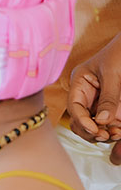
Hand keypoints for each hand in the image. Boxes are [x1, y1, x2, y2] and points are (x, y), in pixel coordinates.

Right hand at [67, 36, 120, 162]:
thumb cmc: (120, 53)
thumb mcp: (113, 74)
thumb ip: (108, 98)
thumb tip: (103, 120)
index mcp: (80, 82)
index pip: (74, 106)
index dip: (81, 120)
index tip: (95, 129)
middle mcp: (86, 95)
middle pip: (80, 120)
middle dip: (90, 131)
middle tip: (105, 136)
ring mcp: (99, 102)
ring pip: (93, 126)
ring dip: (102, 134)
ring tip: (115, 135)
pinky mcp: (112, 108)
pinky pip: (108, 124)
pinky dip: (112, 131)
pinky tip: (118, 132)